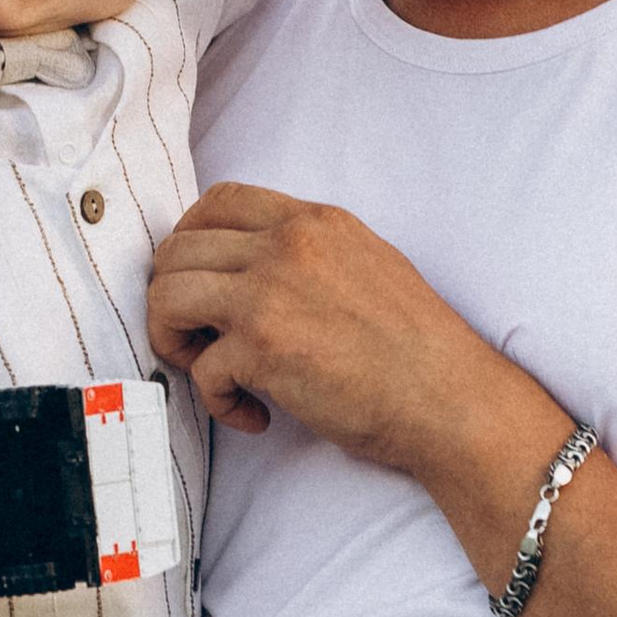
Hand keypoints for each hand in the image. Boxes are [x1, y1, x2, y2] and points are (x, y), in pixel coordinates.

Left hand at [147, 181, 525, 468]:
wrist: (450, 399)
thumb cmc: (416, 350)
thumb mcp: (367, 265)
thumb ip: (309, 255)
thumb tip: (251, 272)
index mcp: (314, 222)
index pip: (217, 201)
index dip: (189, 242)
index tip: (199, 282)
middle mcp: (287, 245)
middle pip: (177, 249)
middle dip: (172, 299)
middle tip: (200, 340)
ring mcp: (270, 292)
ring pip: (167, 297)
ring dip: (175, 340)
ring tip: (213, 371)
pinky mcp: (263, 348)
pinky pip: (201, 369)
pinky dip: (217, 400)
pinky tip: (254, 416)